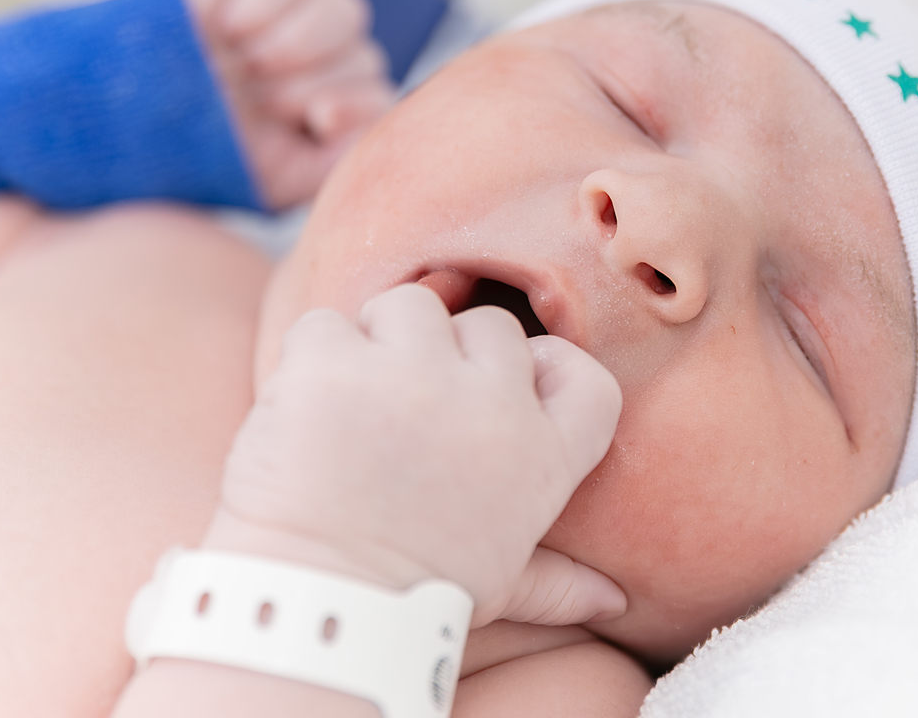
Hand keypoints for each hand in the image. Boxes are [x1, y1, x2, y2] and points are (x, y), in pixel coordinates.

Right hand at [185, 0, 393, 209]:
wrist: (136, 136)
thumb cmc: (212, 159)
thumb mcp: (283, 180)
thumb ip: (338, 158)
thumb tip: (349, 117)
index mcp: (338, 105)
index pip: (378, 97)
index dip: (353, 105)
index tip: (314, 120)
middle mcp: (325, 58)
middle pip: (364, 55)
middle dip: (310, 85)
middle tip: (259, 102)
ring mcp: (294, 13)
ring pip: (340, 10)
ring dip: (294, 46)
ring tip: (246, 68)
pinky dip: (259, 7)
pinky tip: (228, 31)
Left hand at [204, 284, 625, 627]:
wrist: (314, 609)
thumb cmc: (409, 603)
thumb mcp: (497, 586)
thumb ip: (557, 582)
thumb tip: (612, 601)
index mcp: (542, 458)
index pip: (585, 378)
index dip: (549, 366)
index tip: (513, 382)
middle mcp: (491, 404)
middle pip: (491, 326)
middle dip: (449, 354)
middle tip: (407, 411)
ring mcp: (414, 376)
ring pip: (409, 307)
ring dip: (380, 342)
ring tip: (354, 406)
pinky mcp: (336, 364)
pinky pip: (327, 325)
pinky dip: (311, 360)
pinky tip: (305, 414)